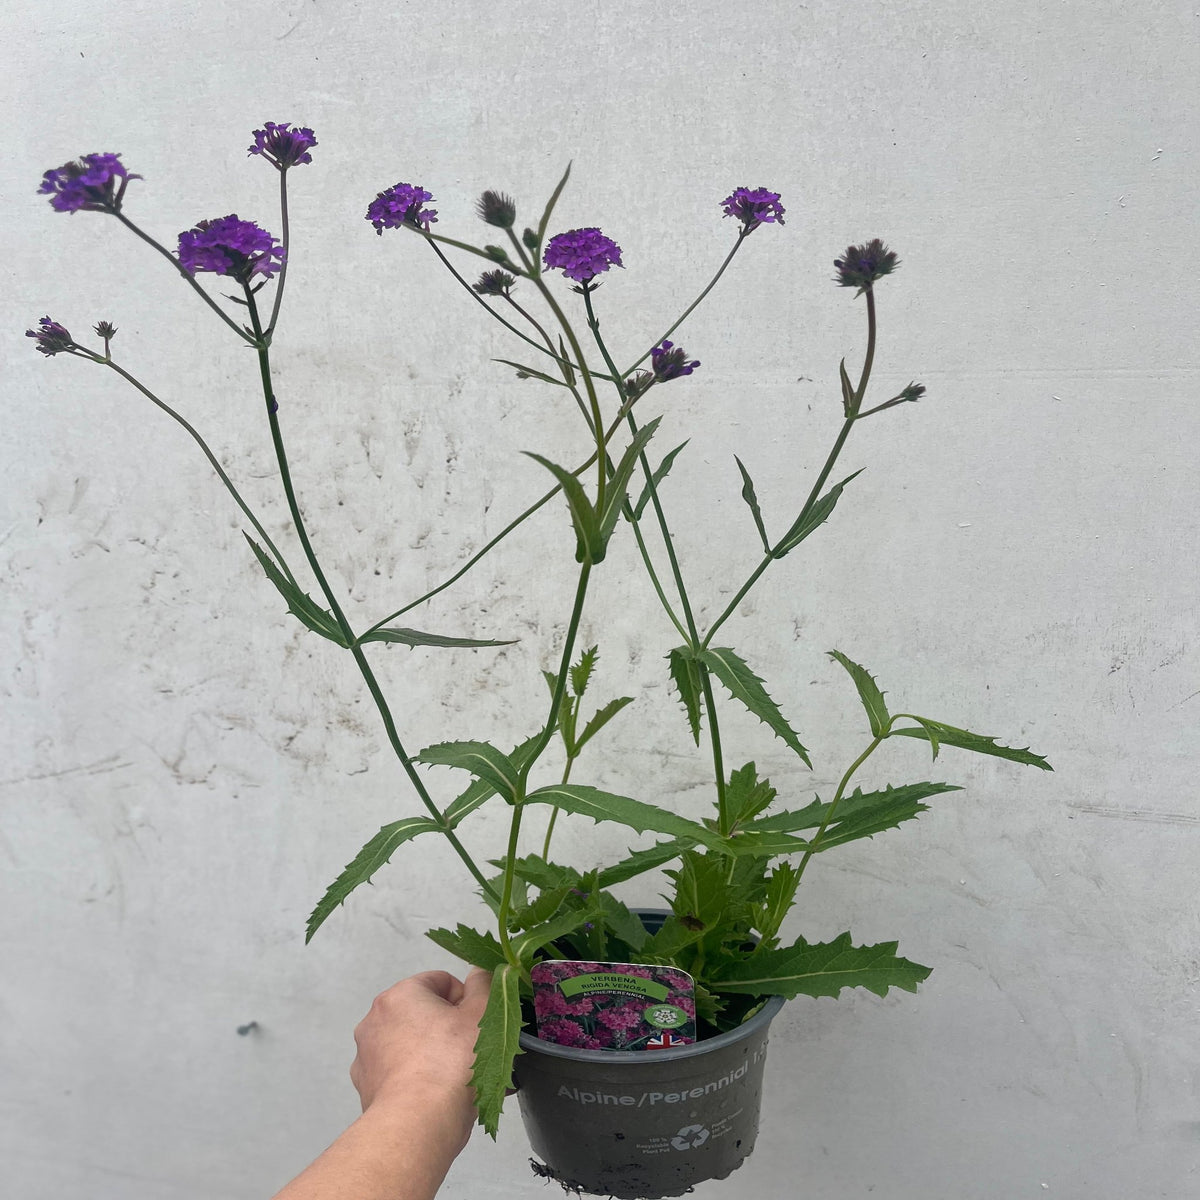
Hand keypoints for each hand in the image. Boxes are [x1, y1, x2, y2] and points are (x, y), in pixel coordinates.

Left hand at [350, 968, 491, 1150]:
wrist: (416, 1125)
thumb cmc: (450, 1064)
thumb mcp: (481, 1015)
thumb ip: (484, 985)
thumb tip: (480, 973)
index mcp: (401, 994)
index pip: (441, 982)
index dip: (465, 1001)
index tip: (475, 1026)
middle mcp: (376, 1018)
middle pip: (423, 1014)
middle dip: (448, 1030)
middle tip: (470, 1053)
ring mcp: (366, 1055)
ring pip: (410, 1045)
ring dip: (431, 1054)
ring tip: (455, 1080)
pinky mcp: (365, 1087)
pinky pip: (397, 1073)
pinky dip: (415, 1079)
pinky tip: (434, 1097)